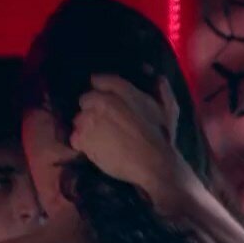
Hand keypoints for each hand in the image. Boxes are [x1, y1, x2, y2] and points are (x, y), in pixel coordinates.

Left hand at [69, 74, 198, 210]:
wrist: (154, 164)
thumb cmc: (162, 137)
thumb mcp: (168, 109)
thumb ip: (162, 90)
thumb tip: (159, 78)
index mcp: (121, 90)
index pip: (98, 80)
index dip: (100, 90)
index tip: (105, 101)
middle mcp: (101, 101)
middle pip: (85, 100)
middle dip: (92, 110)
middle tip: (105, 124)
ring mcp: (89, 120)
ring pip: (79, 120)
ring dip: (86, 128)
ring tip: (102, 140)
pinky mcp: (83, 139)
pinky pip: (75, 138)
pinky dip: (82, 144)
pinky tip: (96, 150)